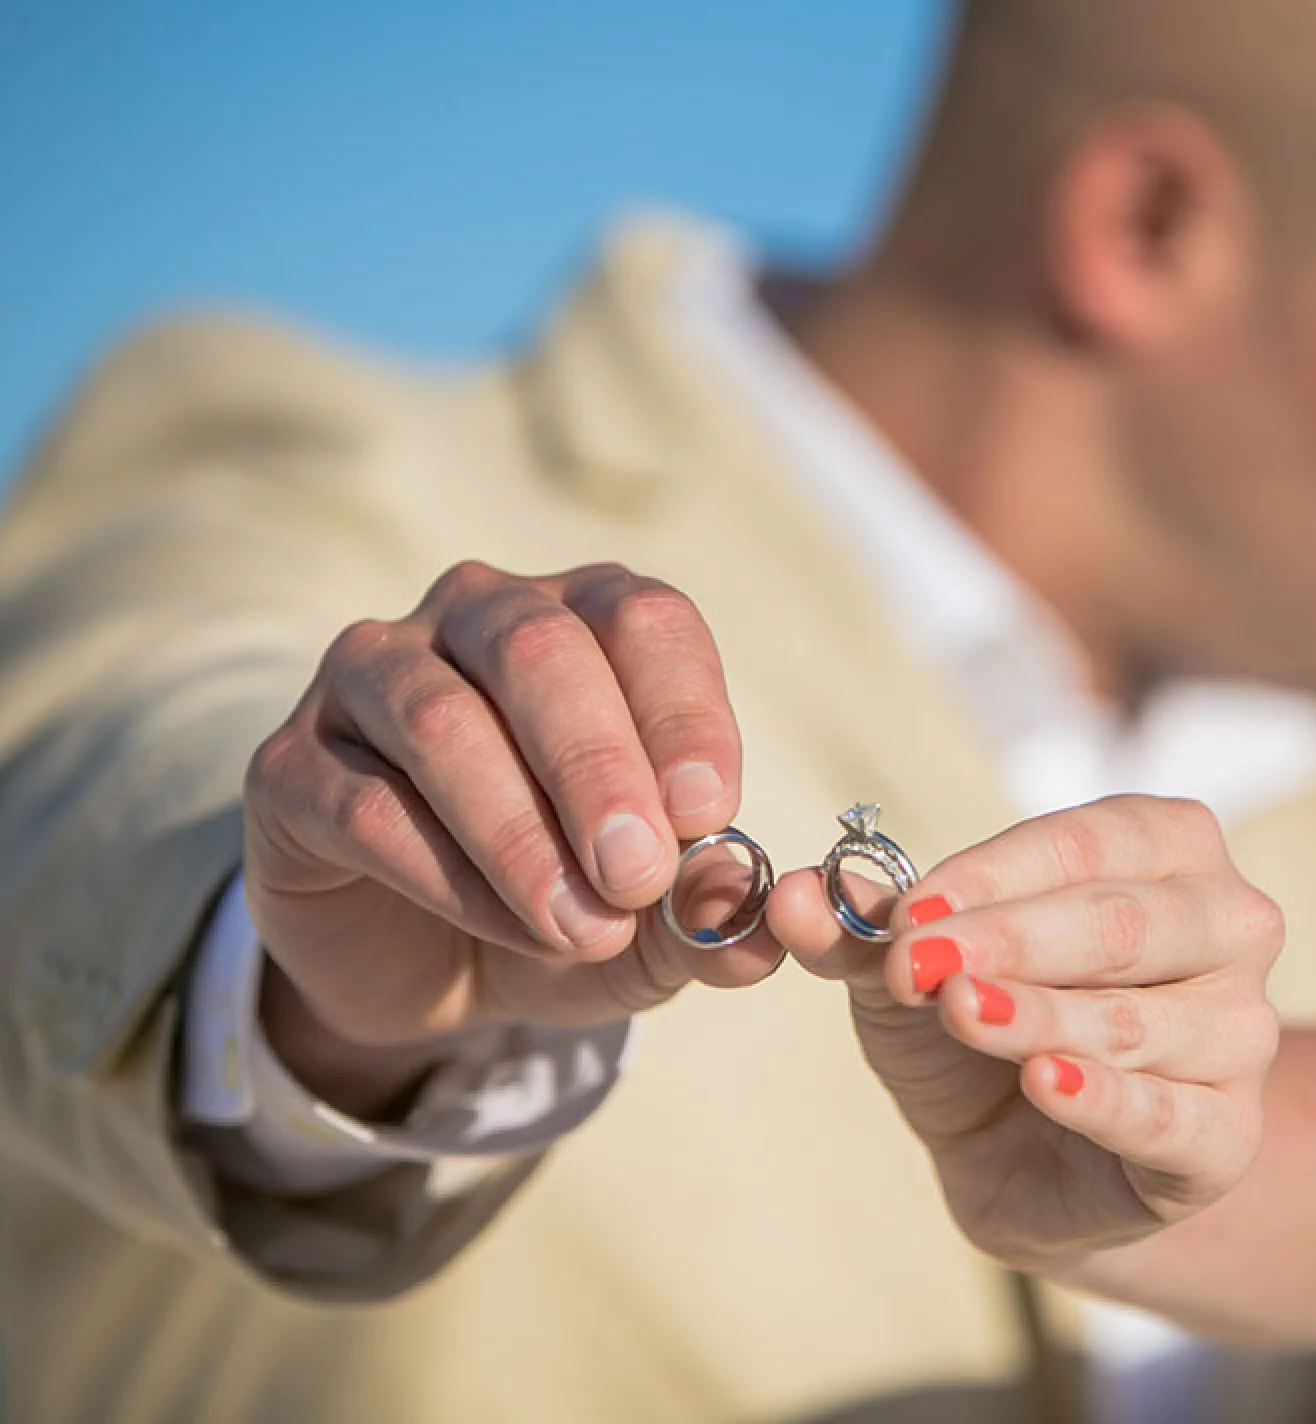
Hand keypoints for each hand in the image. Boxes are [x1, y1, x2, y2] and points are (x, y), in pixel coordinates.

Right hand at [243, 561, 772, 1113]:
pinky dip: (446, 874)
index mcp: (586, 619)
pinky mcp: (290, 766)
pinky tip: (506, 926)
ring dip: (520, 833)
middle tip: (640, 874)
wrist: (427, 967)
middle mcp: (475, 618)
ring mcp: (370, 679)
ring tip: (581, 926)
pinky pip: (366, 804)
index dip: (683, 710)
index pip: (644, 620)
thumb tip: (757, 925)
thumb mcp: (653, 923)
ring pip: (442, 721)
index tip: (710, 810)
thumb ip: (705, 914)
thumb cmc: (565, 902)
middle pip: (537, 650)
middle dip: (598, 767)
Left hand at [768, 796, 1284, 1271]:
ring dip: (1042, 1014)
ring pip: (1141, 1021)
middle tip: (919, 960)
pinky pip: (1173, 1117)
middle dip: (1015, 938)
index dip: (996, 872)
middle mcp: (1229, 926)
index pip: (1091, 842)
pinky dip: (1106, 1099)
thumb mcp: (914, 967)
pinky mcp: (1227, 1137)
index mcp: (1171, 849)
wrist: (1020, 1160)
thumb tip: (795, 893)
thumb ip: (864, 927)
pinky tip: (1047, 1082)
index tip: (910, 907)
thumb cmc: (986, 1025)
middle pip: (1125, 923)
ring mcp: (1242, 1034)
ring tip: (962, 1011)